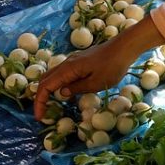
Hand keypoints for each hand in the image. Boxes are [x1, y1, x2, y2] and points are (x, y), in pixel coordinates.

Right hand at [33, 16, 164, 118]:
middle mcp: (66, 63)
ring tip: (53, 106)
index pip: (45, 86)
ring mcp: (72, 61)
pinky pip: (63, 74)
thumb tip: (61, 93)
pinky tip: (68, 94)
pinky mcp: (79, 61)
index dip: (39, 102)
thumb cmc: (113, 66)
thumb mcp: (97, 83)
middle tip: (44, 113)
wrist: (124, 47)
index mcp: (68, 69)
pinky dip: (59, 84)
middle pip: (45, 80)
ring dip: (50, 90)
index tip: (39, 117)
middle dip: (41, 97)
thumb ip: (77, 89)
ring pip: (53, 76)